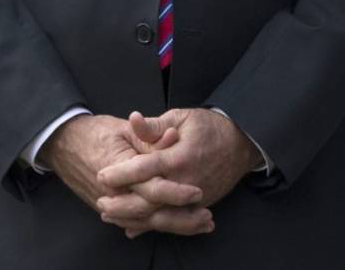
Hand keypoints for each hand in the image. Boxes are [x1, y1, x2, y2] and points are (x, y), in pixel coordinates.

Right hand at [40, 113, 208, 237]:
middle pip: (150, 212)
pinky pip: (134, 222)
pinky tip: (177, 226)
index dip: (175, 192)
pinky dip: (155, 225)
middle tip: (207, 218)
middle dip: (179, 218)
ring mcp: (108, 204)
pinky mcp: (109, 208)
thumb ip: (150, 135)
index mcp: (118, 171)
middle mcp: (112, 194)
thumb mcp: (125, 129)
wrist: (65, 144)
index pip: (150, 188)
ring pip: (143, 222)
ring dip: (172, 225)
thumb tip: (173, 137)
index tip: (198, 193)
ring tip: (200, 225)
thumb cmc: (97, 133)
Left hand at [94, 110, 258, 236]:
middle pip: (148, 200)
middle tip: (101, 202)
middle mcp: (186, 181)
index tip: (102, 175)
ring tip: (110, 215)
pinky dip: (149, 225)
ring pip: (157, 216)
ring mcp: (194, 197)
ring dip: (131, 218)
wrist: (243, 143)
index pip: (144, 168)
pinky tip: (131, 226)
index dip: (121, 173)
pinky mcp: (199, 206)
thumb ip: (155, 126)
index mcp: (180, 156)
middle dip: (121, 204)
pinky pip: (171, 221)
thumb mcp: (183, 118)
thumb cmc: (210, 128)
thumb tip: (133, 119)